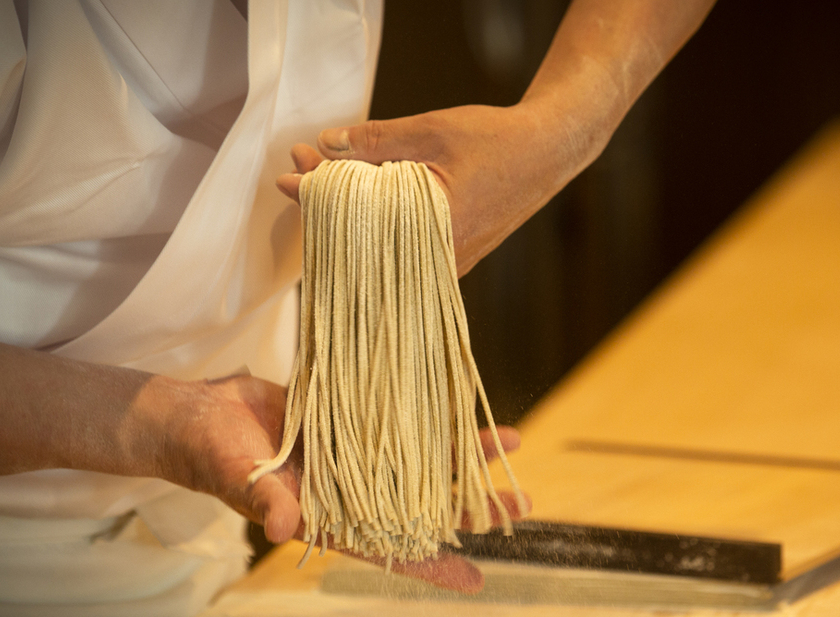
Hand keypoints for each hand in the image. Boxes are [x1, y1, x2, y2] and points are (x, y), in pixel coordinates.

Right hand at [156, 373, 526, 592]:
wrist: (192, 414)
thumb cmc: (208, 455)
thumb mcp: (235, 477)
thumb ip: (262, 501)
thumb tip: (286, 529)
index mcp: (325, 518)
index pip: (387, 551)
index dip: (431, 566)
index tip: (477, 579)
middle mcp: (348, 491)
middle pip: (422, 505)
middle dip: (470, 505)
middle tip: (522, 502)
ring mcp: (353, 457)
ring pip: (421, 461)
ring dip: (464, 456)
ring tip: (514, 444)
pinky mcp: (350, 420)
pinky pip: (401, 423)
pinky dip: (433, 416)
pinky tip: (465, 406)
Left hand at [274, 0, 714, 275]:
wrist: (549, 153)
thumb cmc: (499, 142)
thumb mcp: (434, 130)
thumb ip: (379, 140)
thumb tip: (329, 144)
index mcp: (434, 226)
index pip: (358, 219)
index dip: (318, 196)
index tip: (290, 176)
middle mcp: (439, 255)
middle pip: (364, 238)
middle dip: (327, 201)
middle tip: (302, 167)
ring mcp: (447, 262)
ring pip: (382, 245)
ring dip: (351, 212)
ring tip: (325, 176)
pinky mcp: (452, 258)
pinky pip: (402, 247)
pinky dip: (377, 223)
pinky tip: (360, 199)